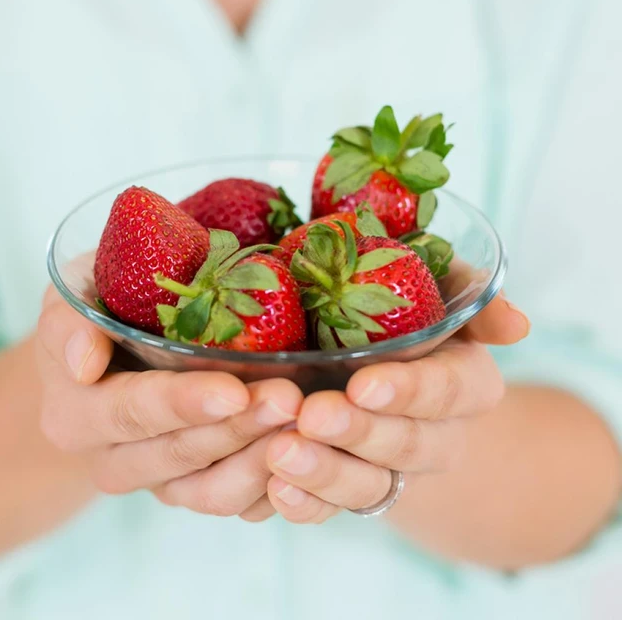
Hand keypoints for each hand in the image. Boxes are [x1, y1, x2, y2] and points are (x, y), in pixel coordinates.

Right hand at [36, 287, 302, 520]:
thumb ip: (69, 323)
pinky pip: (238, 505)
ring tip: (308, 425)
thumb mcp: (75, 297)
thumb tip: (83, 361)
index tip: (235, 392)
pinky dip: (274, 486)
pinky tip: (308, 454)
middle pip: (182, 455)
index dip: (185, 404)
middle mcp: (115, 460)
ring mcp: (160, 482)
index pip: (134, 412)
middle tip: (292, 400)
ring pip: (214, 492)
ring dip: (263, 461)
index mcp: (78, 415)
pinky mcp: (195, 489)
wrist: (112, 359)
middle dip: (240, 429)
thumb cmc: (102, 313)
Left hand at [264, 293, 529, 522]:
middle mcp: (436, 434)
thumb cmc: (407, 311)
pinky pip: (333, 510)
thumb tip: (517, 326)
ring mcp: (393, 469)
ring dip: (327, 473)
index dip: (409, 391)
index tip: (363, 385)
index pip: (448, 391)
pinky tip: (279, 490)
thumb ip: (471, 293)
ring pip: (370, 486)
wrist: (374, 362)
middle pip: (408, 445)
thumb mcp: (441, 287)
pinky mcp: (353, 488)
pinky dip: (308, 505)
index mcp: (465, 381)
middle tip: (313, 416)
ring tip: (282, 454)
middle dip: (361, 433)